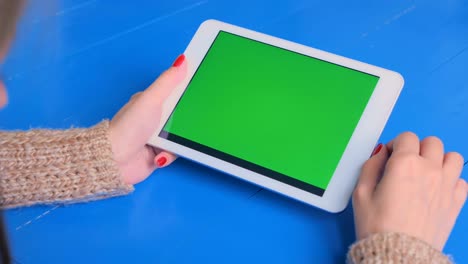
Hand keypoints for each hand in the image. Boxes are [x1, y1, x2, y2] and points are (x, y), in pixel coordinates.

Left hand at [109, 55, 186, 184]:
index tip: (201, 93)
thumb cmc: (129, 128)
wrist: (115, 160)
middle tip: (187, 124)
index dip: (187, 92)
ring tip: (166, 144)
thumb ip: (168, 81)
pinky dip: (170, 154)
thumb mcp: (151, 99)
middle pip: (180, 115)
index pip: (174, 92)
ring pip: (180, 135)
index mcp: (150, 101)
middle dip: (184, 122)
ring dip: (175, 141)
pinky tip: (160, 156)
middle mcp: (152, 118)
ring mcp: (155, 136)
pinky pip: (174, 151)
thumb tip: (182, 60)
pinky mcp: (157, 153)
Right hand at [353, 132, 466, 249]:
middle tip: (407, 163)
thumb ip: (370, 166)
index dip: (396, 144)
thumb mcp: (360, 193)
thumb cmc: (378, 227)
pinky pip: (462, 180)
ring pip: (453, 157)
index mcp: (404, 164)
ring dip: (439, 160)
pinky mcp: (456, 202)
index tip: (390, 156)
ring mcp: (446, 186)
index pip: (406, 137)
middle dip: (418, 148)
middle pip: (432, 142)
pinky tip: (437, 188)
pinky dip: (451, 180)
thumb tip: (380, 153)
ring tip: (426, 172)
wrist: (399, 255)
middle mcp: (429, 170)